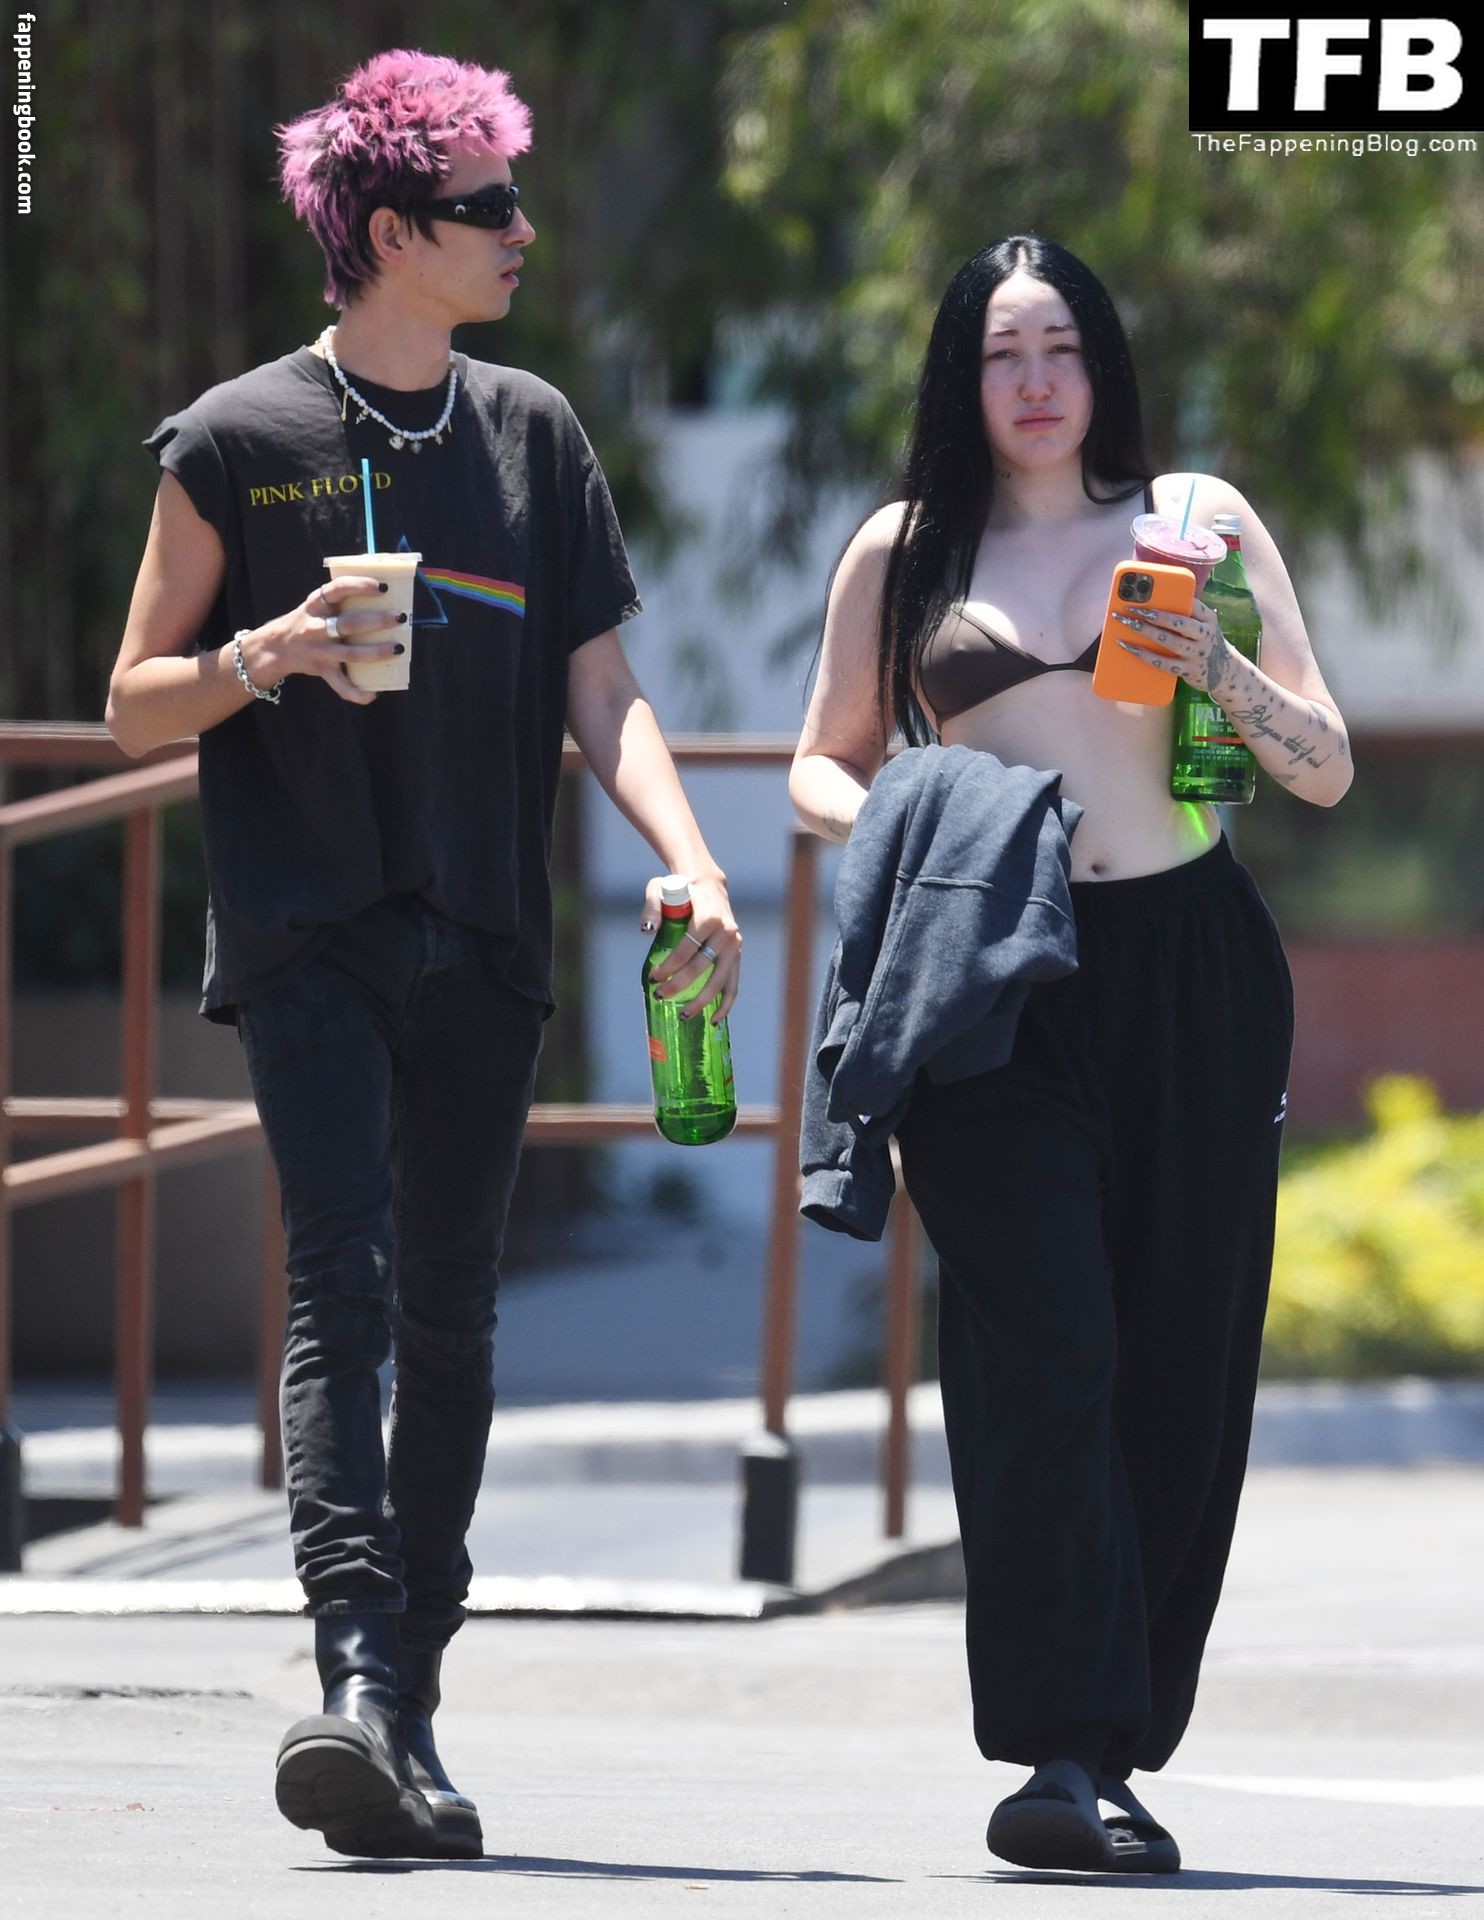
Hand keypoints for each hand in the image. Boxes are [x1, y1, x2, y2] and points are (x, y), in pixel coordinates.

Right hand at [240, 577, 407, 706]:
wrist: (277, 646)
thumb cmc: (309, 620)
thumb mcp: (318, 604)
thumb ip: (342, 598)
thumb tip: (382, 590)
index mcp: (316, 605)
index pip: (337, 589)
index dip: (359, 586)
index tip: (382, 587)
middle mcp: (316, 627)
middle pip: (348, 625)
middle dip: (376, 622)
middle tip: (399, 617)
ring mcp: (319, 651)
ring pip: (350, 654)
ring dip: (375, 653)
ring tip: (398, 649)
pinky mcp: (322, 670)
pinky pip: (339, 684)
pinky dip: (356, 692)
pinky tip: (373, 694)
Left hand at [641, 870, 741, 1024]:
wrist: (709, 886)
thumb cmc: (681, 890)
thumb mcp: (660, 888)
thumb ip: (652, 906)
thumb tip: (648, 930)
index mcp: (709, 916)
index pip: (687, 948)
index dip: (669, 966)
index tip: (653, 976)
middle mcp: (726, 932)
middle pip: (701, 966)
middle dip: (679, 985)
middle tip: (660, 995)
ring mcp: (735, 945)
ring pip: (719, 980)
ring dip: (702, 1001)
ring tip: (683, 1015)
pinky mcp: (737, 954)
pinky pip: (733, 984)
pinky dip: (726, 1003)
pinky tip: (715, 1019)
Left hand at [1111, 599, 1232, 697]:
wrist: (1224, 672)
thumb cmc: (1201, 642)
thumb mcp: (1201, 625)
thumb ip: (1183, 614)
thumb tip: (1147, 603)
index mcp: (1208, 618)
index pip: (1192, 603)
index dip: (1172, 596)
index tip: (1152, 591)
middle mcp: (1206, 635)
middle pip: (1179, 622)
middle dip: (1155, 614)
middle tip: (1132, 608)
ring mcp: (1198, 654)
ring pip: (1170, 642)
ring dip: (1146, 632)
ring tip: (1127, 624)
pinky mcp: (1189, 671)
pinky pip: (1164, 663)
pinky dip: (1145, 655)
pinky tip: (1129, 647)